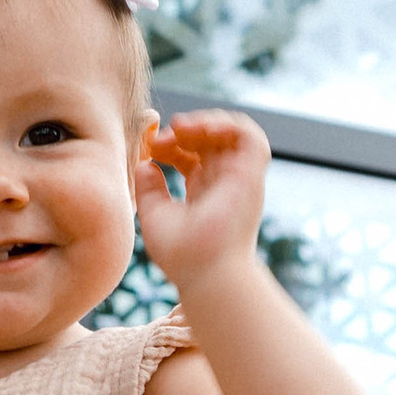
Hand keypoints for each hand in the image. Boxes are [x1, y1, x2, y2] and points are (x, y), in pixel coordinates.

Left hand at [136, 108, 270, 298]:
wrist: (207, 272)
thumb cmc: (182, 255)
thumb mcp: (155, 215)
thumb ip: (149, 189)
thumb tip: (144, 164)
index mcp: (203, 192)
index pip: (191, 155)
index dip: (171, 144)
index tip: (150, 148)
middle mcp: (223, 183)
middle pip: (208, 140)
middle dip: (184, 131)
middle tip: (160, 138)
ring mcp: (239, 178)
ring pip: (231, 133)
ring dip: (206, 122)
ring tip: (182, 127)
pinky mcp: (251, 175)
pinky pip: (251, 138)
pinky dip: (230, 125)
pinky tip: (203, 129)